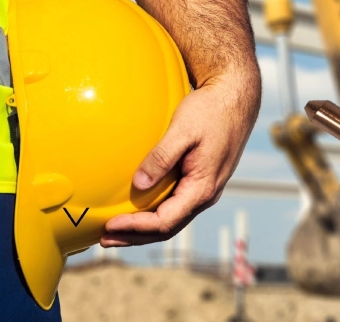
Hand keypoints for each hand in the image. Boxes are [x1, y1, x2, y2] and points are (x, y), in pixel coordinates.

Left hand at [100, 75, 258, 246]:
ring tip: (116, 230)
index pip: (165, 221)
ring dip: (143, 228)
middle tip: (104, 239)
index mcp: (202, 188)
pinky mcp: (200, 180)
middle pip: (168, 228)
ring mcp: (204, 189)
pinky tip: (138, 209)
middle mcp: (205, 195)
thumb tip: (138, 184)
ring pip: (172, 219)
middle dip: (135, 236)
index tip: (109, 226)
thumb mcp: (183, 130)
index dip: (135, 228)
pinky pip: (175, 205)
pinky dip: (154, 213)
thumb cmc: (211, 111)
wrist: (235, 98)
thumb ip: (161, 158)